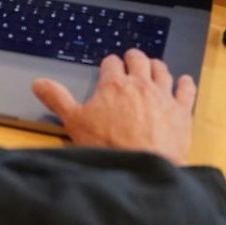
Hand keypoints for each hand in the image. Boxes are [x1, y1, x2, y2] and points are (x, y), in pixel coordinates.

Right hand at [33, 49, 196, 163]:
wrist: (143, 166)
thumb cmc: (108, 147)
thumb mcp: (75, 122)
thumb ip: (57, 99)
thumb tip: (39, 83)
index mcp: (113, 84)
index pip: (111, 63)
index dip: (110, 64)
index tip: (109, 68)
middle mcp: (139, 84)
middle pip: (138, 60)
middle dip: (133, 58)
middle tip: (131, 60)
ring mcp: (163, 96)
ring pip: (162, 70)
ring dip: (157, 66)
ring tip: (154, 67)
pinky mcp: (181, 111)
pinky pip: (186, 90)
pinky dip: (185, 83)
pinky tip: (185, 82)